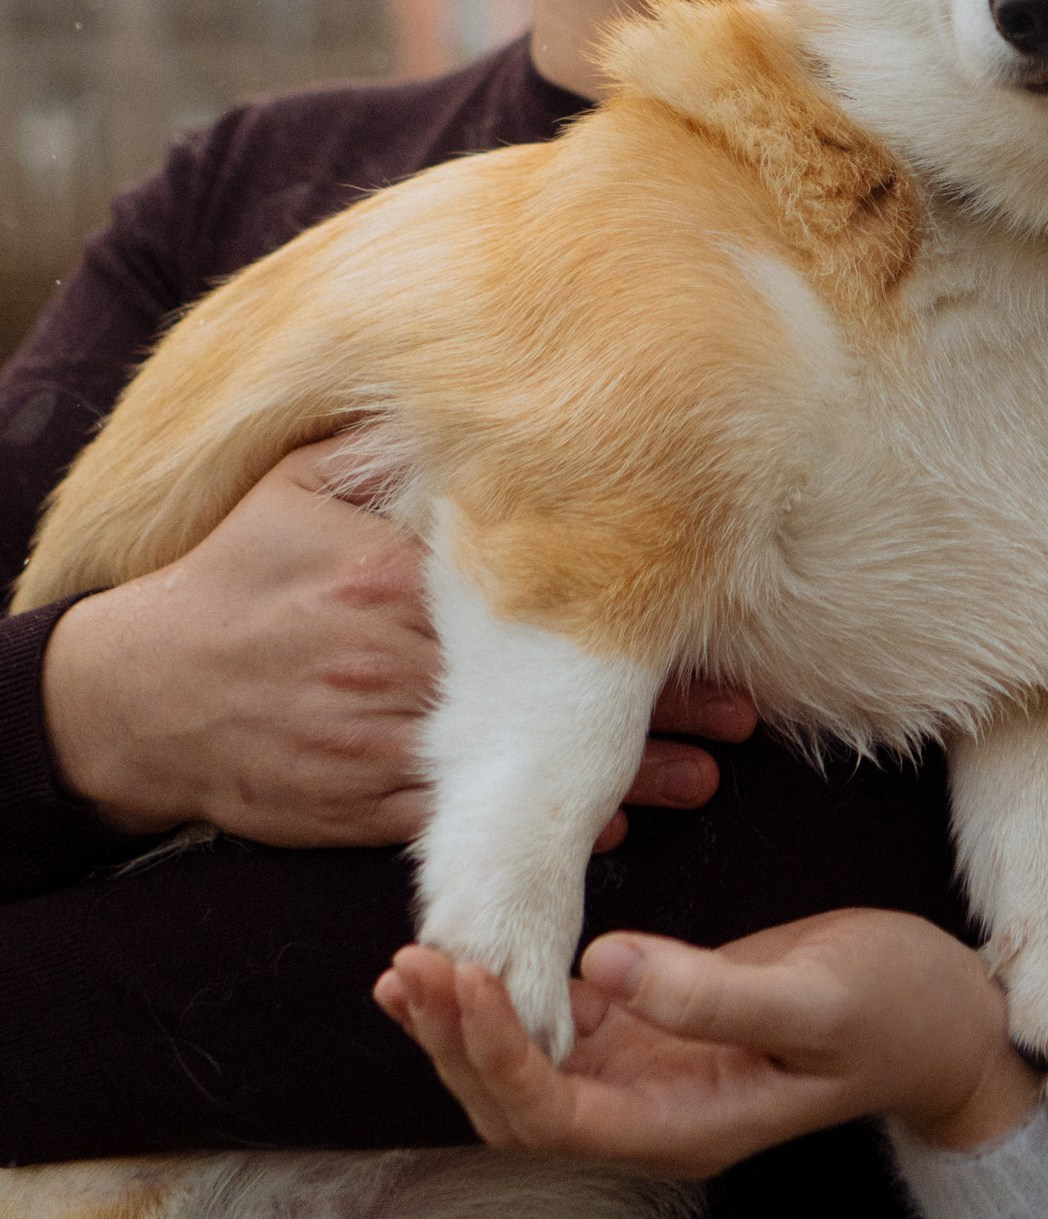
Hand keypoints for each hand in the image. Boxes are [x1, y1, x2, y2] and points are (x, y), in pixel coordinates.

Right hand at [40, 435, 755, 846]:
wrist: (137, 696)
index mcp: (390, 578)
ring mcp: (378, 746)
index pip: (531, 597)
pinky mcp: (358, 809)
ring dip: (616, 784)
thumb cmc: (230, 573)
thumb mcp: (297, 483)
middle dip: (650, 709)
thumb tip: (467, 385)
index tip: (700, 613)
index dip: (621, 611)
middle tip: (740, 719)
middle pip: (546, 689)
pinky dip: (530, 831)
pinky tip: (602, 833)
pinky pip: (467, 825)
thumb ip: (384, 446)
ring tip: (705, 782)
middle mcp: (394, 665)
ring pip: (520, 769)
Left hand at [376, 911, 1043, 1172]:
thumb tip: (601, 963)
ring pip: (528, 1069)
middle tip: (412, 963)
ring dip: (468, 1023)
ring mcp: (652, 1075)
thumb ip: (708, 992)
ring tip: (414, 962)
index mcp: (682, 1125)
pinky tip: (480, 952)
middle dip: (457, 1041)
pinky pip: (561, 1025)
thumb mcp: (815, 1000)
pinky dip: (510, 994)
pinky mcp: (659, 1027)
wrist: (944, 1017)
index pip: (551, 1111)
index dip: (494, 1050)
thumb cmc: (892, 1009)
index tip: (461, 974)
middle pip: (518, 1104)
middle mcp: (652, 1113)